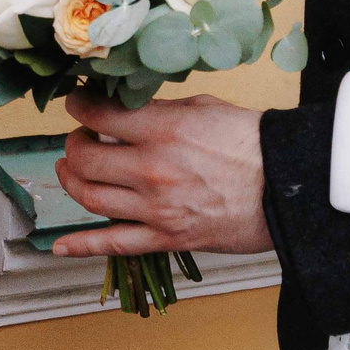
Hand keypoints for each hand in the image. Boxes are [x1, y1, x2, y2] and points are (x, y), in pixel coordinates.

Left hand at [52, 90, 272, 256]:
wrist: (289, 186)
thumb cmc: (253, 143)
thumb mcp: (204, 108)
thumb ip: (160, 110)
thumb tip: (128, 109)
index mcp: (161, 130)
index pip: (98, 115)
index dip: (80, 105)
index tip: (78, 102)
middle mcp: (150, 170)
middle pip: (84, 158)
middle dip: (74, 144)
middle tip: (81, 138)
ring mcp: (155, 209)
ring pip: (90, 198)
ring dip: (71, 182)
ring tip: (71, 171)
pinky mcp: (166, 238)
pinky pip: (114, 246)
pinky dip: (83, 246)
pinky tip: (60, 245)